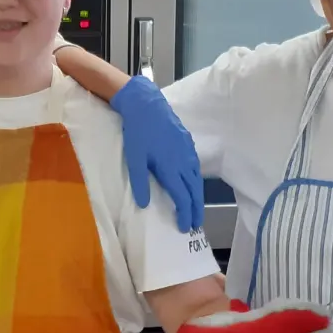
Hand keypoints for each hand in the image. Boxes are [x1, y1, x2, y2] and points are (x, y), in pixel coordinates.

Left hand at [109, 75, 204, 229]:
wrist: (147, 105)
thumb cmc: (138, 132)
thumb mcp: (134, 158)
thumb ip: (139, 182)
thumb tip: (145, 205)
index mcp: (171, 168)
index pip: (182, 197)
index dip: (184, 214)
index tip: (184, 228)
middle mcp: (184, 162)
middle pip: (195, 192)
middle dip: (196, 210)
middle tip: (196, 225)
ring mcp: (188, 152)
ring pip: (197, 180)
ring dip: (198, 197)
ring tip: (196, 210)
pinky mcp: (187, 144)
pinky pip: (196, 169)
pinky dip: (196, 182)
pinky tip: (192, 185)